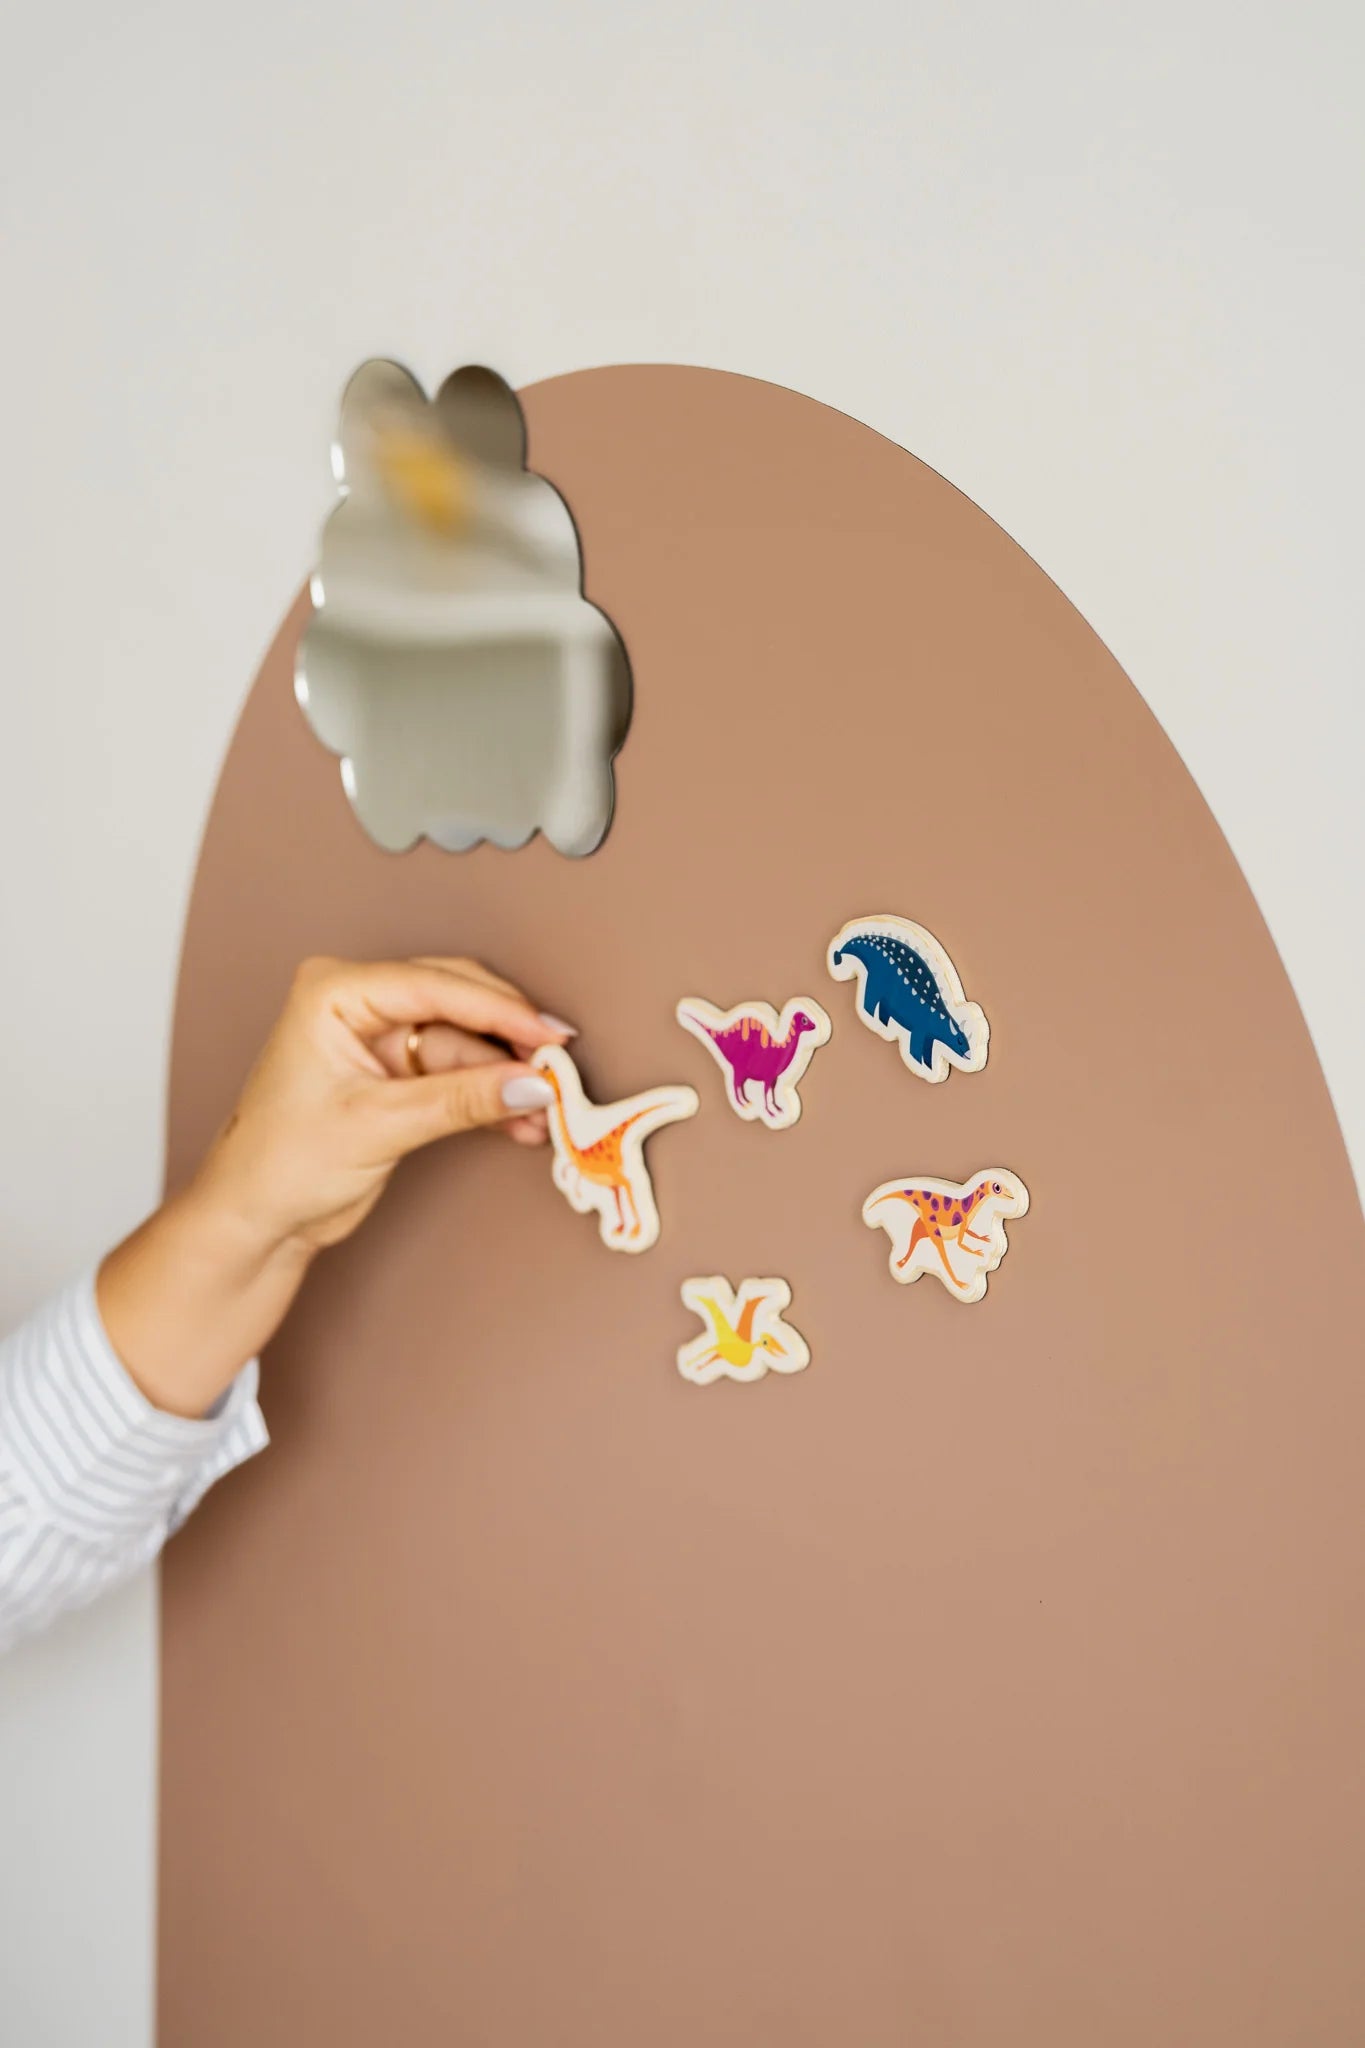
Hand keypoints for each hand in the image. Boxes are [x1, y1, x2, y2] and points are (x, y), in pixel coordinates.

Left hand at [97, 955, 571, 1416]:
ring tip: (547, 1109)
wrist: (255, 1220)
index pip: (433, 984)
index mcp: (334, 991)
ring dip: (506, 1077)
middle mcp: (359, 1004)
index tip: (547, 1036)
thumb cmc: (279, 1163)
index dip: (499, 1008)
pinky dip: (491, 1097)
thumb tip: (531, 1084)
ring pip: (467, 1043)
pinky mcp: (399, 1076)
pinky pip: (460, 1075)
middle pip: (458, 1001)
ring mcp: (382, 1039)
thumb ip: (459, 1100)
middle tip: (558, 1064)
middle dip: (510, 1036)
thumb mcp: (377, 1126)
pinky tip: (524, 1122)